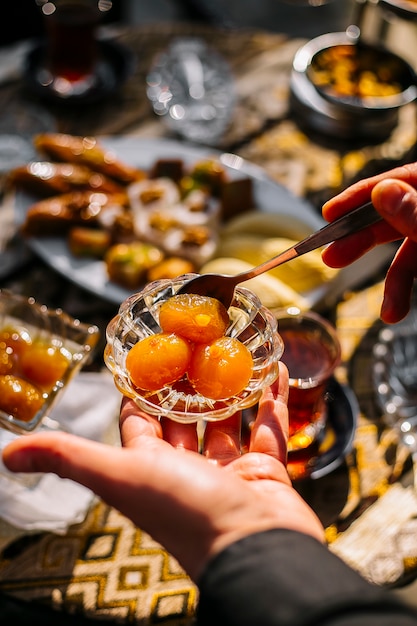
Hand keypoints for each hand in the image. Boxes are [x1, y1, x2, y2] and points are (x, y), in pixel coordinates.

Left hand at [2, 362, 323, 580]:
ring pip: (228, 420)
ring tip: (233, 349)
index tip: (145, 356)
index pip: (138, 422)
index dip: (138, 391)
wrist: (259, 552)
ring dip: (231, 387)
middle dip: (188, 382)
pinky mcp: (266, 472)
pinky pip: (269, 427)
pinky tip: (275, 368)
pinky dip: (272, 398)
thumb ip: (69, 458)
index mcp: (151, 468)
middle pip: (184, 418)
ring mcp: (229, 471)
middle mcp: (187, 470)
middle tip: (195, 342)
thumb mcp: (121, 477)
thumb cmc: (187, 514)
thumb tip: (9, 455)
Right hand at [322, 162, 416, 322]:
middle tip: (332, 258)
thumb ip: (415, 212)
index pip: (398, 180)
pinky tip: (397, 311)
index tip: (329, 213)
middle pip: (393, 217)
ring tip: (388, 310)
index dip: (359, 196)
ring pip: (407, 250)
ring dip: (393, 283)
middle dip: (363, 242)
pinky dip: (404, 288)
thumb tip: (382, 192)